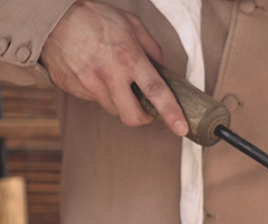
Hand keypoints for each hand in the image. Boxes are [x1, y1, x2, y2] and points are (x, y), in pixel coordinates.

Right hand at [40, 0, 187, 135]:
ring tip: (115, 79)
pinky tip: (96, 73)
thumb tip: (163, 70)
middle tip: (146, 109)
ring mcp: (88, 84)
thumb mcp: (131, 24)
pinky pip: (95, 100)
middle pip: (132, 116)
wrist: (50, 16)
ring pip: (113, 109)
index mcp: (128, 57)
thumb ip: (152, 49)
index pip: (155, 91)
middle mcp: (108, 74)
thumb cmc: (94, 17)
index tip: (181, 128)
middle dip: (143, 118)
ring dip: (120, 101)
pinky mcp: (73, 88)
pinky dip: (101, 93)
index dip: (171, 112)